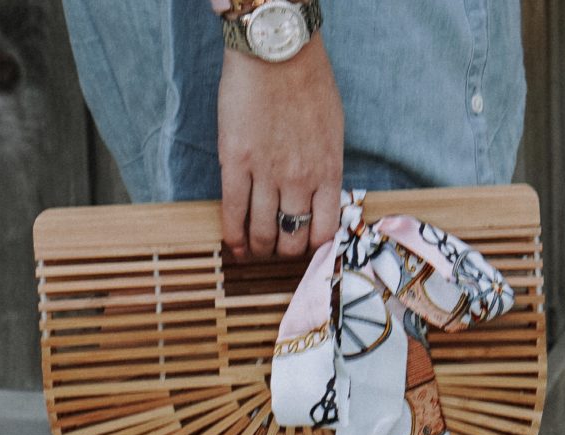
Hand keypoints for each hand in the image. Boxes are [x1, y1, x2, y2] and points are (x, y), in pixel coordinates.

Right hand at [217, 32, 343, 260]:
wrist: (277, 53)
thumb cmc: (308, 83)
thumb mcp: (332, 131)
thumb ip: (325, 167)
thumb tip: (319, 195)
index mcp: (328, 172)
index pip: (325, 231)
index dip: (314, 249)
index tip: (305, 249)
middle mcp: (300, 180)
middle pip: (292, 237)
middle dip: (284, 252)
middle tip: (276, 251)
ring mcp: (267, 173)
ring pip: (262, 231)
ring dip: (258, 247)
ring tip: (252, 250)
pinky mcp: (235, 162)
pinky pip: (233, 210)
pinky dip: (232, 234)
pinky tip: (232, 244)